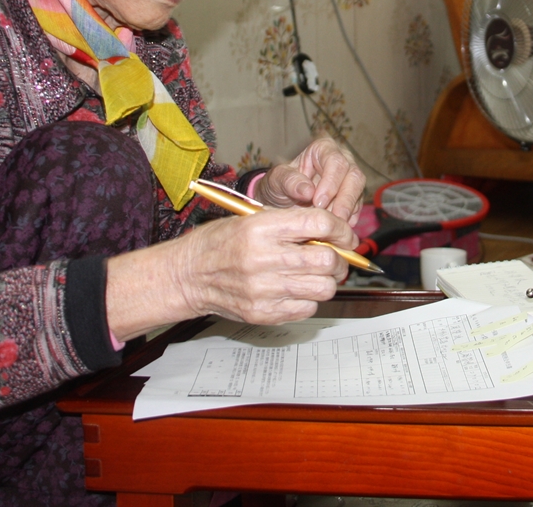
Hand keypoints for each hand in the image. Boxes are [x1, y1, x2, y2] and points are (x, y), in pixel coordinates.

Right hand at [168, 205, 357, 323]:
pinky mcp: (262, 313)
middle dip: (339, 259)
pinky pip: (307, 308)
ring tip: (316, 275)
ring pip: (323, 288)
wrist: (187, 275)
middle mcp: (262, 258)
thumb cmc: (219, 243)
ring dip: (327, 281)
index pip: (319, 224)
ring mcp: (262, 289)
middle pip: (326, 260)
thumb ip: (291, 225)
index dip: (341, 229)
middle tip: (335, 258)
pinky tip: (296, 290)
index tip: (345, 235)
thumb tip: (335, 235)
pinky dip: (309, 300)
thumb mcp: (252, 219)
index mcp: (260, 227)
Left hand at [255, 136, 365, 225]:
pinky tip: (337, 230)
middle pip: (354, 176)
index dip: (330, 182)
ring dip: (347, 212)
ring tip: (332, 227)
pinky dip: (348, 220)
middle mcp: (342, 161)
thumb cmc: (279, 185)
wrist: (280, 203)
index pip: (335, 161)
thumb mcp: (276, 181)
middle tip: (332, 218)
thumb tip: (308, 190)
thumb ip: (289, 181)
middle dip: (344, 199)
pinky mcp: (352, 200)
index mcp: (323, 149)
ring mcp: (349, 181)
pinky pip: (357, 209)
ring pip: (358, 193)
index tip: (318, 202)